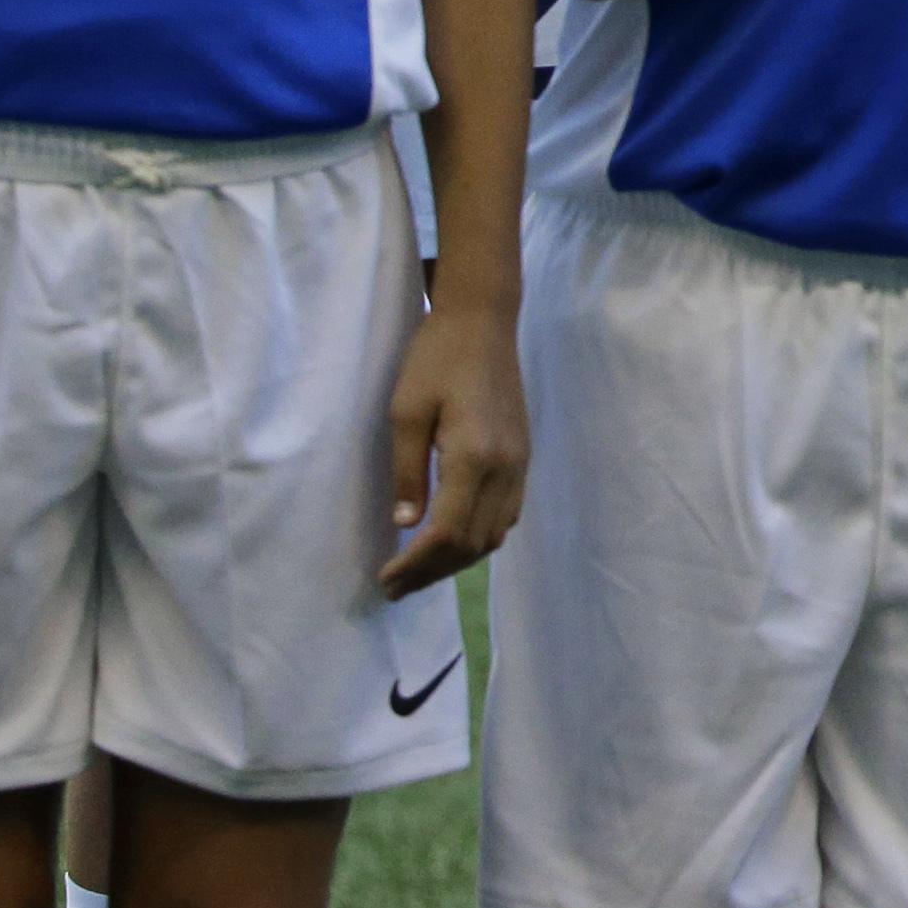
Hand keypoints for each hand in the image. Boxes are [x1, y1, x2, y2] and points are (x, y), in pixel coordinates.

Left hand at [374, 294, 529, 598]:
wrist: (483, 321)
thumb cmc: (435, 359)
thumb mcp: (405, 414)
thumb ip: (407, 473)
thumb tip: (405, 526)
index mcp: (475, 457)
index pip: (446, 532)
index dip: (415, 564)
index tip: (384, 578)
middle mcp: (506, 467)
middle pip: (474, 543)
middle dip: (433, 572)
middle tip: (394, 586)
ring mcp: (520, 463)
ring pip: (496, 534)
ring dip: (457, 559)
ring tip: (419, 569)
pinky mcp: (523, 456)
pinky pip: (507, 514)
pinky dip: (478, 536)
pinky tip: (451, 536)